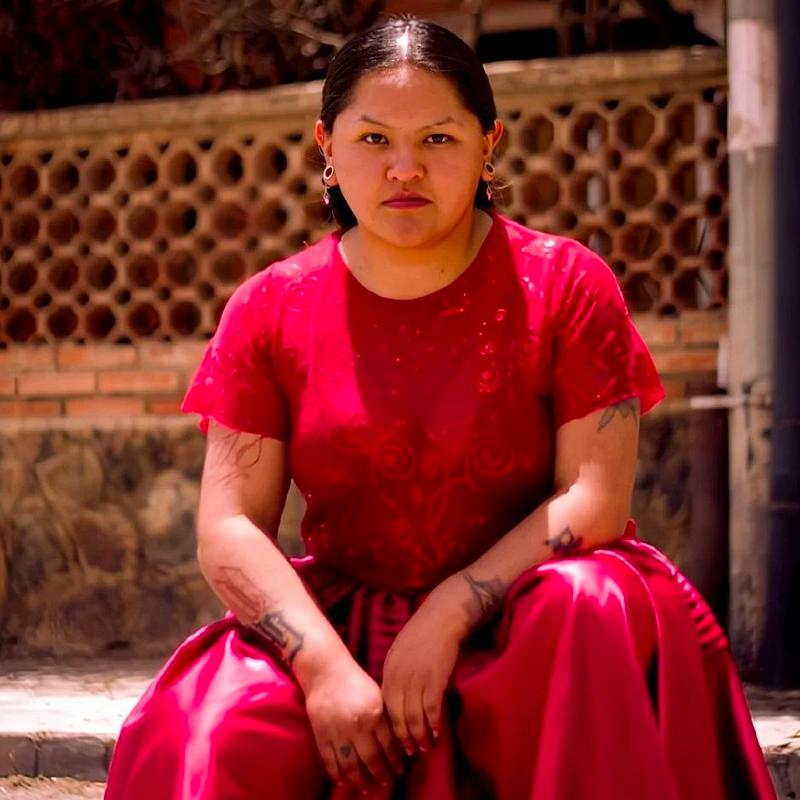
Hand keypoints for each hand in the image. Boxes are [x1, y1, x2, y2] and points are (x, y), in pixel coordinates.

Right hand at [303, 659, 404, 789]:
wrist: (326, 672)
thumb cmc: (355, 681)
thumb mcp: (377, 694)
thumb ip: (386, 717)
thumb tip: (399, 743)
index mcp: (375, 712)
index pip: (388, 745)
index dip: (395, 761)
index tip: (400, 770)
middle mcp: (358, 725)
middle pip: (372, 759)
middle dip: (381, 775)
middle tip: (387, 783)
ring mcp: (338, 733)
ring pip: (351, 766)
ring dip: (360, 780)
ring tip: (367, 788)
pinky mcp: (322, 736)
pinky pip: (331, 763)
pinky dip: (338, 776)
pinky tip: (345, 782)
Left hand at [381, 586, 465, 754]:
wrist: (440, 619)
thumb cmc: (419, 635)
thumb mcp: (397, 654)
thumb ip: (394, 677)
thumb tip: (393, 701)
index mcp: (388, 672)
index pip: (385, 708)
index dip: (390, 728)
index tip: (394, 742)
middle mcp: (399, 677)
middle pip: (397, 716)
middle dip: (403, 738)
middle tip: (409, 753)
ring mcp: (417, 678)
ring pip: (414, 715)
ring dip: (419, 735)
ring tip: (423, 747)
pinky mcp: (435, 678)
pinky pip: (431, 707)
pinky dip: (433, 722)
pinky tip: (436, 732)